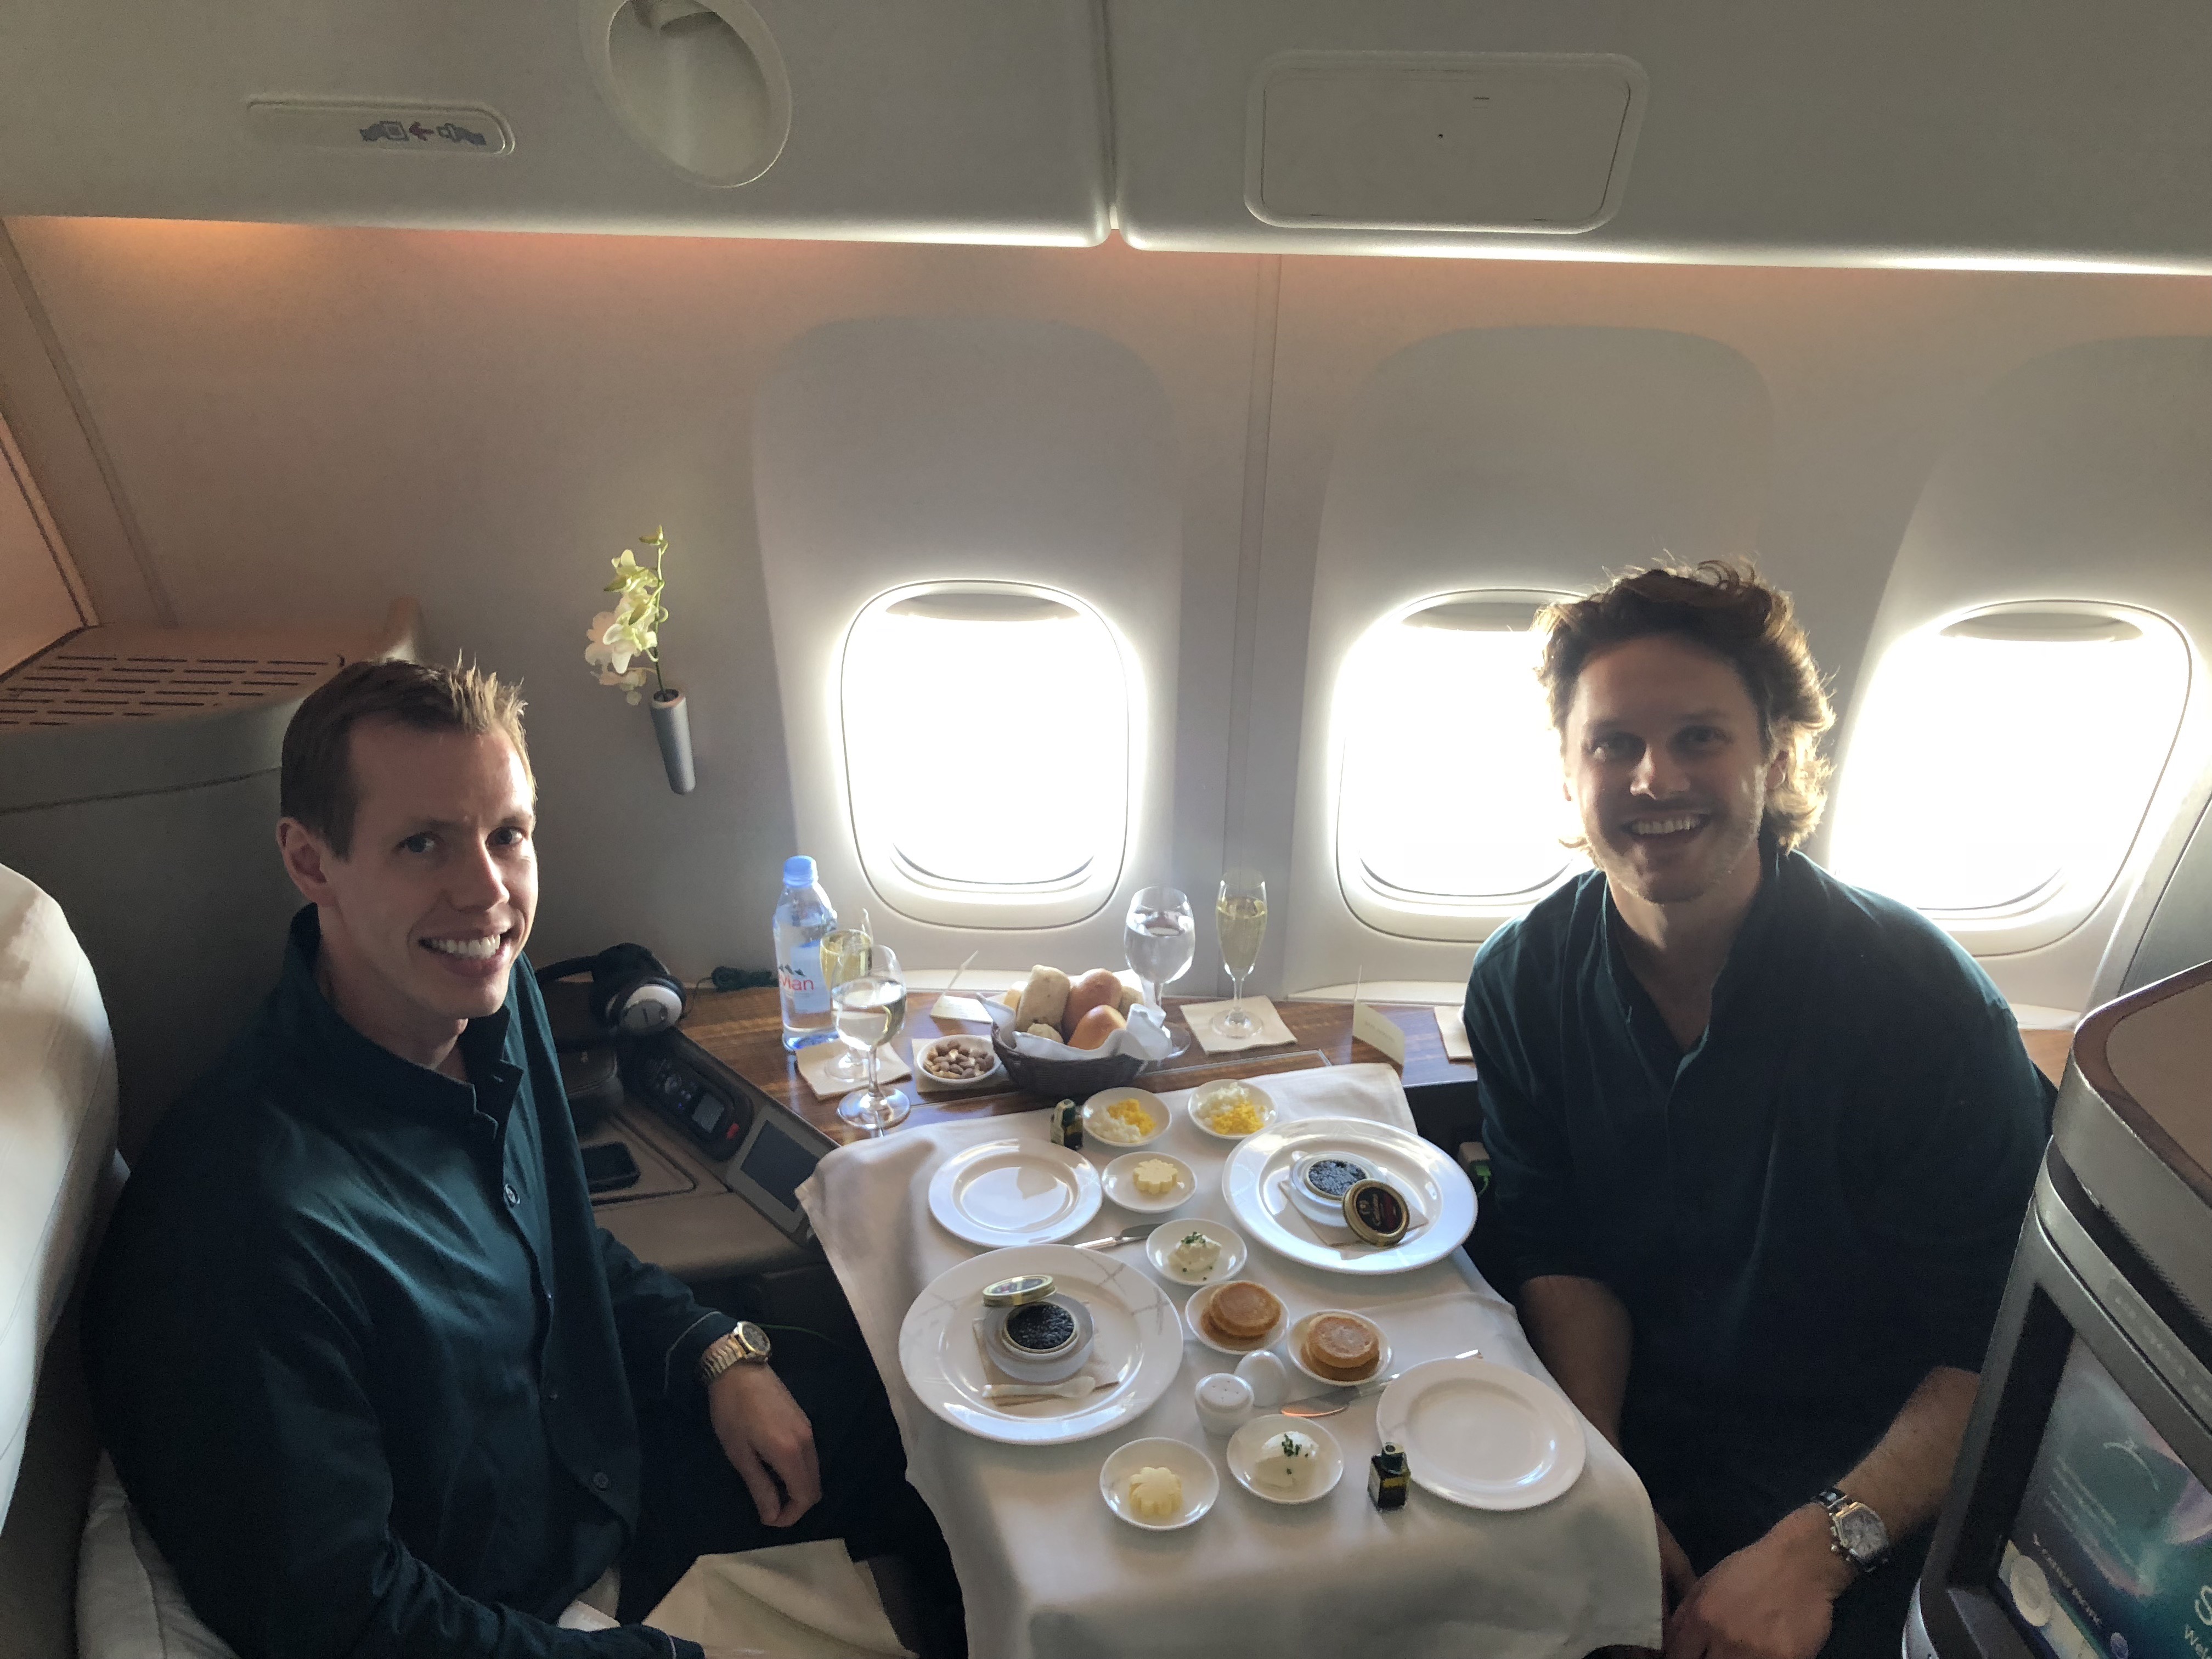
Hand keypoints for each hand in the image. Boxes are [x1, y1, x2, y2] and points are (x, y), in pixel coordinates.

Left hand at [707, 1363, 821, 1527]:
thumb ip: (760, 1487)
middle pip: (814, 1487)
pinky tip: (774, 1466)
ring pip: (813, 1472)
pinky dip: (797, 1471)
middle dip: (795, 1505)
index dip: (790, 1516)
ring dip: (796, 1488)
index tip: (768, 1518)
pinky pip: (809, 1456)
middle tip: (768, 1507)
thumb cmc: (732, 1412)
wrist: (738, 1369)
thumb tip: (772, 1516)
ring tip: (769, 1488)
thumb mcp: (739, 1454)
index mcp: (790, 1453)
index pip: (805, 1497)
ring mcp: (809, 1430)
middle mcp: (807, 1443)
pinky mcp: (805, 1421)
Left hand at [1664, 1505, 1852, 1658]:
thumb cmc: (1751, 1570)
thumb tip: (1669, 1645)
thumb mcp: (1707, 1584)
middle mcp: (1724, 1638)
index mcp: (1701, 1618)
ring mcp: (1756, 1653)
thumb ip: (1685, 1617)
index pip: (1678, 1657)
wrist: (1800, 1562)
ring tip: (1739, 1652)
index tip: (1689, 1657)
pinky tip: (1764, 1654)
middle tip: (1715, 1653)